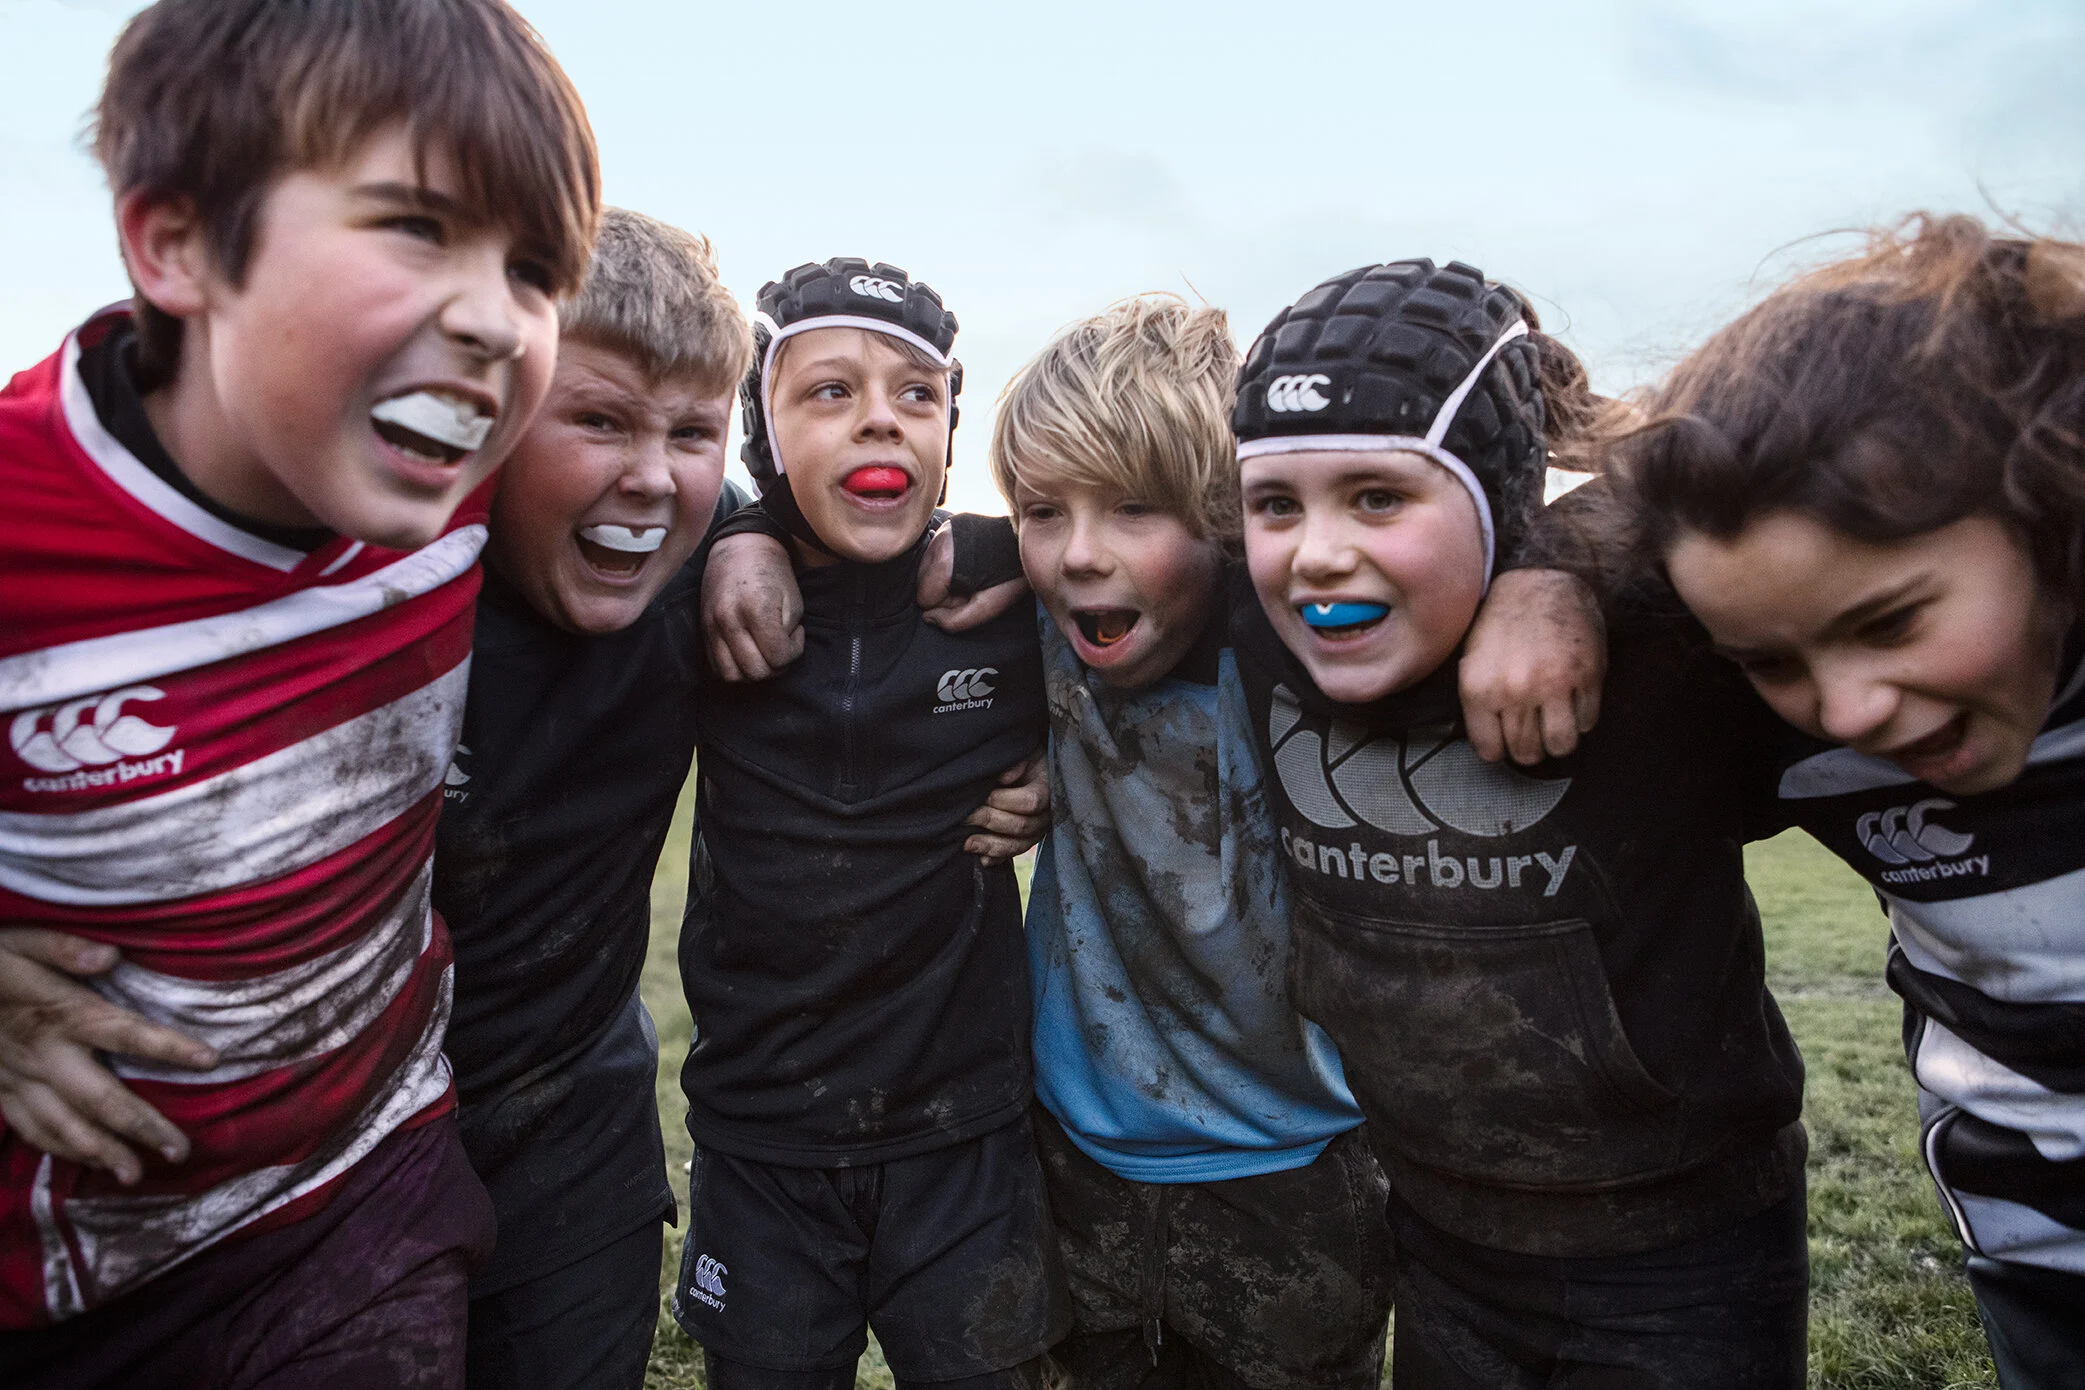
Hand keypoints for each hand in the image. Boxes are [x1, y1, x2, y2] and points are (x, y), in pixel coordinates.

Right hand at [0, 928, 217, 1183]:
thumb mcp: (19, 942)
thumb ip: (63, 948)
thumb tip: (110, 957)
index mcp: (63, 1013)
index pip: (126, 1033)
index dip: (169, 1048)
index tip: (211, 1060)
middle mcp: (44, 1054)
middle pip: (101, 1099)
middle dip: (142, 1128)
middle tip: (179, 1151)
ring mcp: (18, 1079)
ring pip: (64, 1126)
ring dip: (102, 1153)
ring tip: (136, 1175)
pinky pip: (32, 1128)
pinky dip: (61, 1149)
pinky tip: (88, 1162)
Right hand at [702, 532, 803, 680]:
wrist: (741, 548)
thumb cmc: (773, 573)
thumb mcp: (792, 600)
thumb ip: (787, 634)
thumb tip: (779, 659)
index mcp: (756, 609)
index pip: (778, 658)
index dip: (793, 652)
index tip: (796, 635)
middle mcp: (729, 620)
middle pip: (756, 672)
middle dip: (775, 667)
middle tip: (781, 648)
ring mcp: (712, 626)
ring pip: (732, 675)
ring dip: (752, 672)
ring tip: (764, 654)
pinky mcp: (703, 630)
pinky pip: (716, 665)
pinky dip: (734, 667)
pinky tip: (747, 652)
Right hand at [917, 525, 1030, 633]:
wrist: (1027, 546)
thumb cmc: (1011, 579)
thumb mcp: (987, 608)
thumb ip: (954, 621)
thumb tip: (928, 617)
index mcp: (945, 561)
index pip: (923, 597)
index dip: (945, 605)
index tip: (967, 599)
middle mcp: (939, 539)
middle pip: (921, 581)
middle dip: (942, 591)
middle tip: (970, 589)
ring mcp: (945, 528)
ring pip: (926, 566)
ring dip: (943, 578)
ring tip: (970, 576)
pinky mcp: (951, 523)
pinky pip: (936, 551)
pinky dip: (946, 562)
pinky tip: (967, 563)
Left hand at [964, 749, 1050, 865]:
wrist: (1030, 771)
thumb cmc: (1024, 759)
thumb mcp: (1023, 754)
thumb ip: (1015, 762)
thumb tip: (1004, 777)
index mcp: (1048, 790)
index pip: (1031, 801)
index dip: (1006, 800)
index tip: (986, 795)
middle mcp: (1045, 815)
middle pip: (1022, 826)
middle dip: (990, 821)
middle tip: (965, 816)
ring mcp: (1036, 832)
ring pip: (1017, 846)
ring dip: (990, 846)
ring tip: (966, 843)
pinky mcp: (1025, 842)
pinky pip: (1012, 855)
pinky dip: (995, 858)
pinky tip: (981, 859)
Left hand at [1459, 569, 1606, 764]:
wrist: (1540, 578)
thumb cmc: (1503, 621)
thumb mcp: (1472, 660)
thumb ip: (1479, 703)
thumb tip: (1490, 743)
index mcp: (1479, 688)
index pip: (1491, 750)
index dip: (1501, 749)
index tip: (1506, 742)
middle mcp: (1515, 690)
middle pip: (1527, 752)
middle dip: (1531, 749)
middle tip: (1533, 735)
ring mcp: (1554, 684)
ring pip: (1561, 745)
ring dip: (1559, 741)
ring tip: (1555, 725)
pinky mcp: (1587, 675)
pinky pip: (1588, 721)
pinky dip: (1582, 718)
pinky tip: (1573, 701)